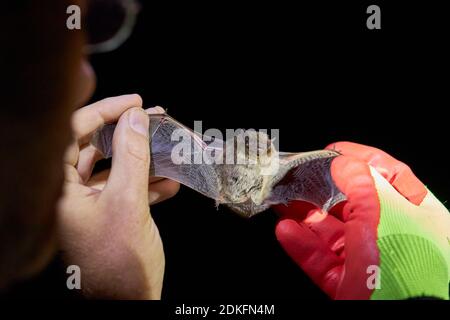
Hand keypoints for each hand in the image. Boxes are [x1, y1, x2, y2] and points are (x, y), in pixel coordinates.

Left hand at [58, 94, 178, 298]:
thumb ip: (131, 156)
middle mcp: (70, 195)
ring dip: (143, 159)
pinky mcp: (108, 217)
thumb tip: (136, 119)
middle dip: (128, 134)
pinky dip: (148, 183)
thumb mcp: (128, 202)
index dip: (105, 111)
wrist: (129, 302)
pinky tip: (171, 182)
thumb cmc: (120, 262)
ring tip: (168, 148)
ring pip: (115, 169)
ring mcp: (90, 206)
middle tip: (152, 120)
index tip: (135, 103)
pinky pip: (126, 190)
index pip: (74, 133)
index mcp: (60, 190)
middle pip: (95, 149)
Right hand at [274, 142, 449, 299]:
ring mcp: (369, 260)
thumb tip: (344, 163)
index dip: (360, 159)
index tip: (333, 152)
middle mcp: (393, 235)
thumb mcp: (387, 216)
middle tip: (299, 176)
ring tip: (283, 201)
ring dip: (305, 216)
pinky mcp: (349, 282)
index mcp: (414, 214)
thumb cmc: (408, 269)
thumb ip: (363, 185)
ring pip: (332, 231)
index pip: (388, 175)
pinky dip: (302, 245)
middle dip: (323, 189)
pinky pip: (322, 260)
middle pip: (353, 203)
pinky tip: (286, 231)